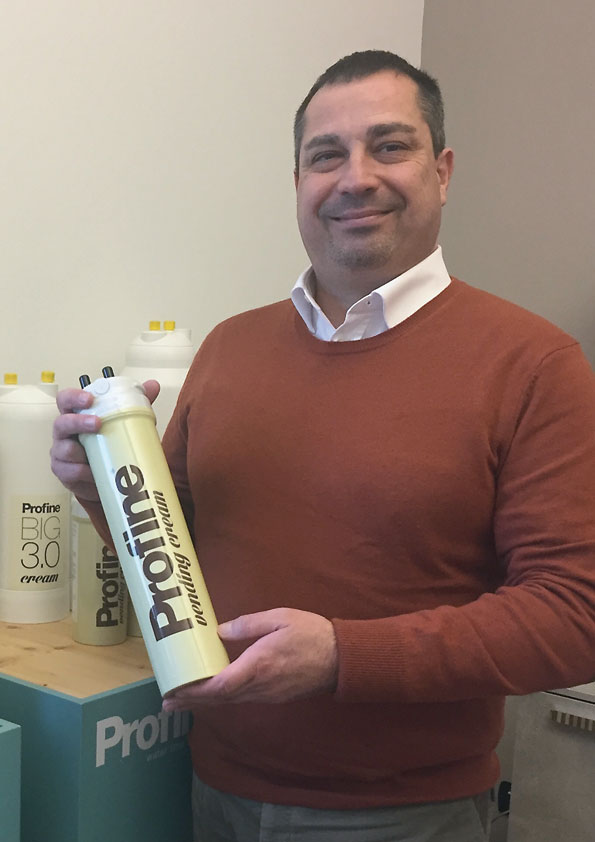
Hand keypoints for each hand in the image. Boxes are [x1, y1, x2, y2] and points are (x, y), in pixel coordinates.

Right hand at [50, 379, 159, 501]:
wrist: (103, 476)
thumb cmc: (107, 445)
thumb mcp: (122, 423)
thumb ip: (134, 404)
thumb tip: (152, 385)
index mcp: (76, 415)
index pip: (66, 400)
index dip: (74, 397)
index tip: (90, 398)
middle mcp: (65, 432)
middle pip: (61, 422)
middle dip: (78, 422)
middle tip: (98, 423)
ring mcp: (61, 452)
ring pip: (64, 449)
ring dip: (82, 451)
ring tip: (99, 454)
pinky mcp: (64, 472)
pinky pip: (71, 471)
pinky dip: (84, 472)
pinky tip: (94, 473)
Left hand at [161, 608, 337, 708]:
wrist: (341, 659)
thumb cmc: (311, 634)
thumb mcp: (279, 618)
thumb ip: (248, 624)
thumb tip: (220, 631)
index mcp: (257, 665)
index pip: (218, 686)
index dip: (194, 692)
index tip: (174, 692)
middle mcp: (259, 686)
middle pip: (219, 699)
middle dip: (192, 701)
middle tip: (167, 702)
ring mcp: (267, 694)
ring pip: (230, 701)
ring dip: (206, 701)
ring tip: (184, 699)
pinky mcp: (274, 696)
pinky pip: (242, 699)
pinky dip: (223, 698)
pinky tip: (216, 692)